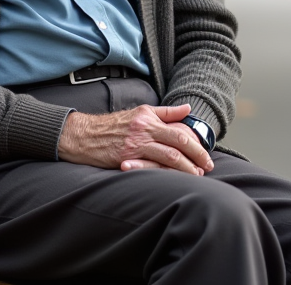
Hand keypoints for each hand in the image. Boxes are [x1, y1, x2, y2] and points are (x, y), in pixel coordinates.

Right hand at [57, 103, 213, 174]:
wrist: (84, 135)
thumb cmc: (113, 125)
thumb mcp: (140, 112)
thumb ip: (165, 112)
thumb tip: (187, 108)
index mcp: (148, 118)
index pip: (179, 131)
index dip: (196, 145)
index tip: (205, 156)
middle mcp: (143, 130)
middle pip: (178, 143)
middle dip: (195, 157)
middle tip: (206, 168)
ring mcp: (135, 145)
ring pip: (167, 157)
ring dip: (184, 168)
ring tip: (194, 176)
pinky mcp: (126, 159)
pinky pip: (150, 168)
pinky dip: (164, 174)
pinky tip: (172, 181)